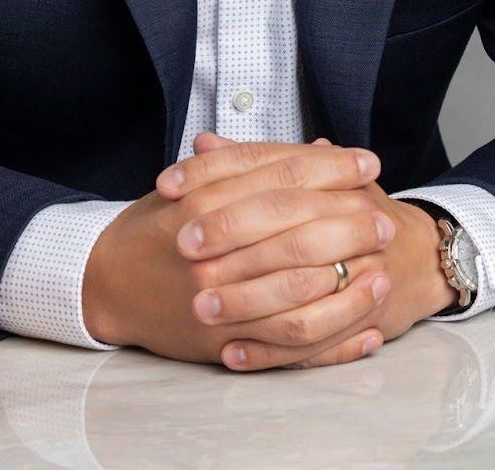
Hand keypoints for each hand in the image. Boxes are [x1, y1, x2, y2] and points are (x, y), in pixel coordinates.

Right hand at [81, 135, 394, 365]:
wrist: (108, 280)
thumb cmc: (158, 225)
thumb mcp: (196, 181)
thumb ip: (252, 165)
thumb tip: (319, 150)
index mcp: (206, 196)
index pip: (283, 175)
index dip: (331, 168)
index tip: (368, 163)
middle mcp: (211, 244)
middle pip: (298, 230)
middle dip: (350, 222)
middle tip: (386, 218)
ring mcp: (216, 296)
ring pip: (299, 291)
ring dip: (349, 283)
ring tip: (383, 270)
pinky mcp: (221, 339)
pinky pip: (289, 344)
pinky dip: (334, 339)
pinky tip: (366, 327)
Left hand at [163, 134, 457, 369]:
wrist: (413, 255)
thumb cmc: (343, 213)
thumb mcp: (307, 179)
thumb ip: (256, 162)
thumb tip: (204, 141)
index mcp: (333, 179)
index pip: (270, 167)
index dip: (215, 173)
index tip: (169, 186)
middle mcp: (351, 219)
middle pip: (285, 229)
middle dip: (230, 239)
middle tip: (182, 249)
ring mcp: (360, 272)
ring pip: (298, 292)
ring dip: (245, 302)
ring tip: (199, 308)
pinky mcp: (359, 318)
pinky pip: (313, 341)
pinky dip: (269, 351)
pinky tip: (230, 353)